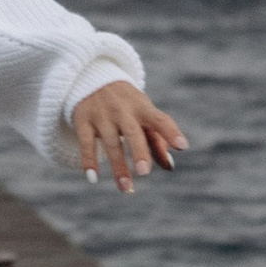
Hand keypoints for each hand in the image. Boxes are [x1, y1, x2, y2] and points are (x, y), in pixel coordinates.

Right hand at [71, 81, 185, 190]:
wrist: (91, 78)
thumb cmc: (126, 104)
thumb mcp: (143, 115)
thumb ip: (157, 140)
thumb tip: (170, 166)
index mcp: (142, 107)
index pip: (159, 119)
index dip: (171, 132)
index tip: (183, 146)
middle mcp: (122, 110)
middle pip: (132, 132)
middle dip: (138, 151)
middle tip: (144, 172)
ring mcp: (101, 115)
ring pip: (110, 143)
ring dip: (118, 167)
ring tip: (127, 188)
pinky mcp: (83, 120)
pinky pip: (86, 143)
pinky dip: (88, 160)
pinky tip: (93, 178)